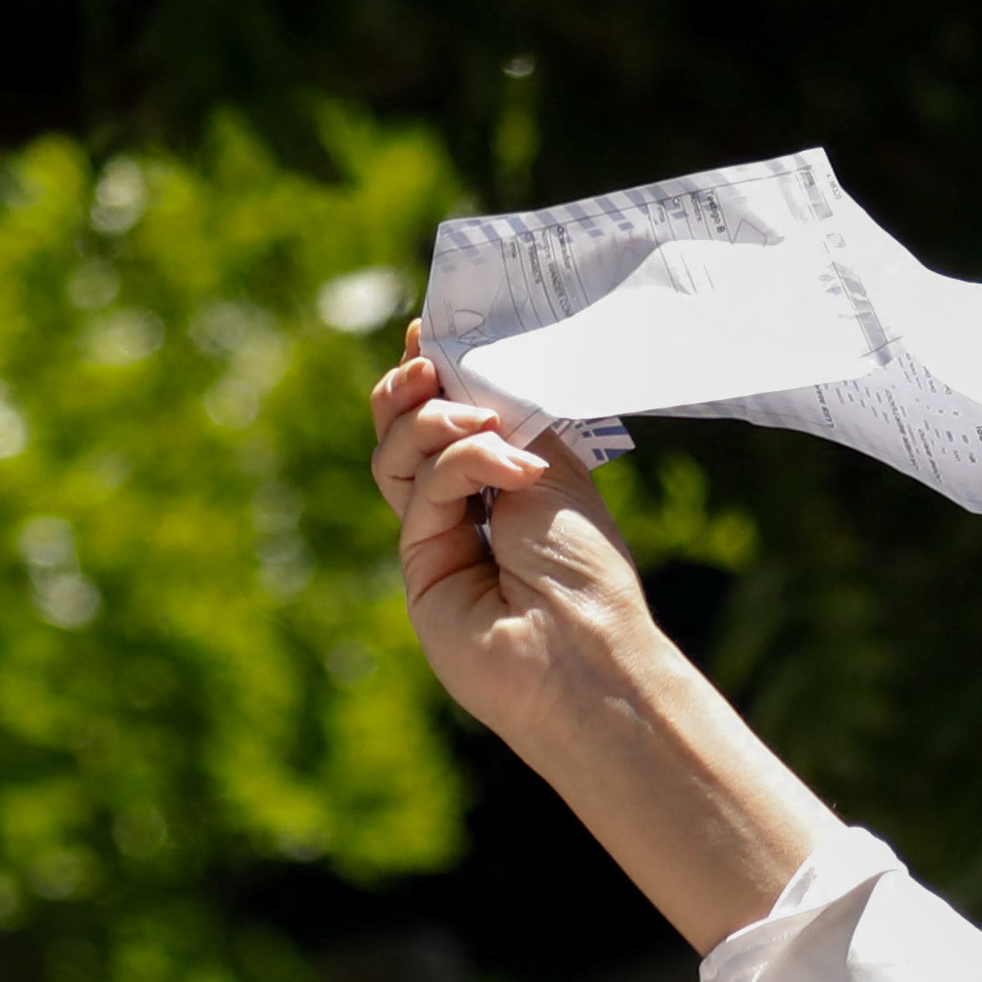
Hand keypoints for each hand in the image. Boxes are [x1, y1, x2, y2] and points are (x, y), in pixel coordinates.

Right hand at [369, 335, 666, 757]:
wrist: (582, 654)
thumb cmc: (585, 569)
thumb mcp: (555, 467)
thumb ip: (508, 415)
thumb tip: (467, 362)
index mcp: (508, 480)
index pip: (454, 413)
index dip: (436, 370)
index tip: (432, 327)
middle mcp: (467, 507)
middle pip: (404, 430)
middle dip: (411, 387)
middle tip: (427, 359)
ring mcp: (435, 537)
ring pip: (397, 455)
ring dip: (432, 422)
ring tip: (479, 423)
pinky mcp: (417, 564)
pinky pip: (419, 491)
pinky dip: (460, 466)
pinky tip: (508, 470)